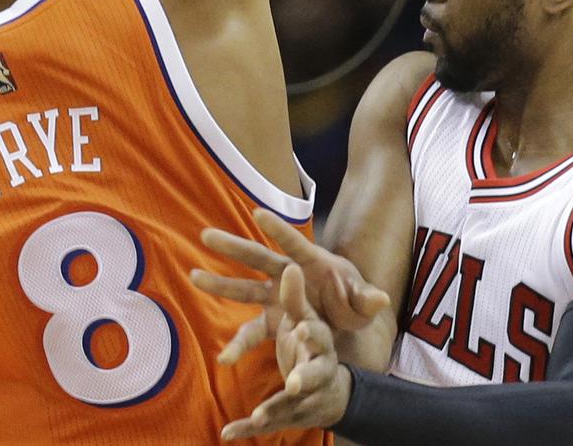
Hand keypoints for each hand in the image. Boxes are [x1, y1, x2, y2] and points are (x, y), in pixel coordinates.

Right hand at [190, 209, 389, 363]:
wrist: (345, 321)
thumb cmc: (353, 303)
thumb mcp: (363, 304)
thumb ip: (366, 300)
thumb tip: (380, 298)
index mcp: (311, 264)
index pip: (293, 244)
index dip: (277, 230)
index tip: (257, 213)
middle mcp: (287, 277)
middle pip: (257, 258)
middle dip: (233, 247)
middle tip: (206, 235)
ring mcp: (275, 298)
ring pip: (244, 289)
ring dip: (219, 284)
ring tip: (193, 276)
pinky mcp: (271, 321)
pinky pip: (251, 332)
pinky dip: (238, 345)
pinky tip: (224, 358)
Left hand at [221, 264, 352, 439]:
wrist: (331, 386)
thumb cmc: (312, 341)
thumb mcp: (306, 318)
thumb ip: (296, 297)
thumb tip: (293, 267)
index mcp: (322, 343)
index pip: (319, 337)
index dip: (311, 334)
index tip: (301, 331)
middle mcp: (317, 369)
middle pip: (313, 375)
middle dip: (304, 378)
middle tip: (294, 385)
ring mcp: (305, 395)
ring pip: (291, 404)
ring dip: (275, 410)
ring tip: (259, 419)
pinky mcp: (289, 413)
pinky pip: (269, 421)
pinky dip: (246, 428)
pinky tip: (227, 434)